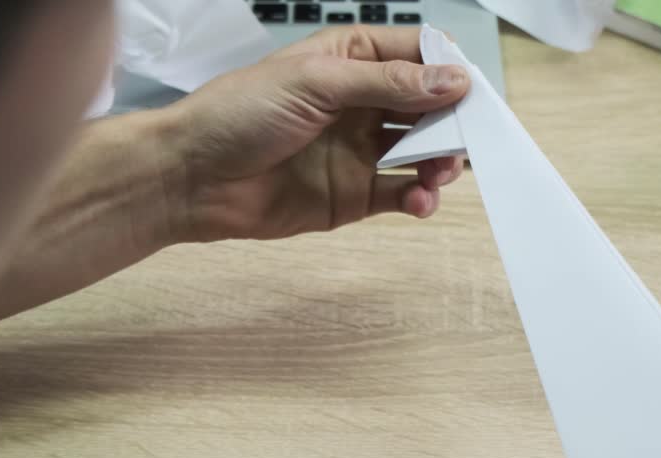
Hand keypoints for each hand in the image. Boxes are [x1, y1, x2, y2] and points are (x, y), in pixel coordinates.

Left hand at [159, 26, 469, 242]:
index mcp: (351, 59)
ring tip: (440, 172)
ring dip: (441, 161)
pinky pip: (400, 194)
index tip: (468, 92)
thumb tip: (453, 80)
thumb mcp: (316, 83)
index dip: (448, 71)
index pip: (417, 54)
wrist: (191, 177)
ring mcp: (358, 150)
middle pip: (429, 105)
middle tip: (467, 138)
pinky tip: (419, 201)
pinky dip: (418, 198)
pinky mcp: (352, 195)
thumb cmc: (238, 113)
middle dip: (454, 120)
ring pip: (421, 152)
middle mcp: (360, 102)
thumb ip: (387, 84)